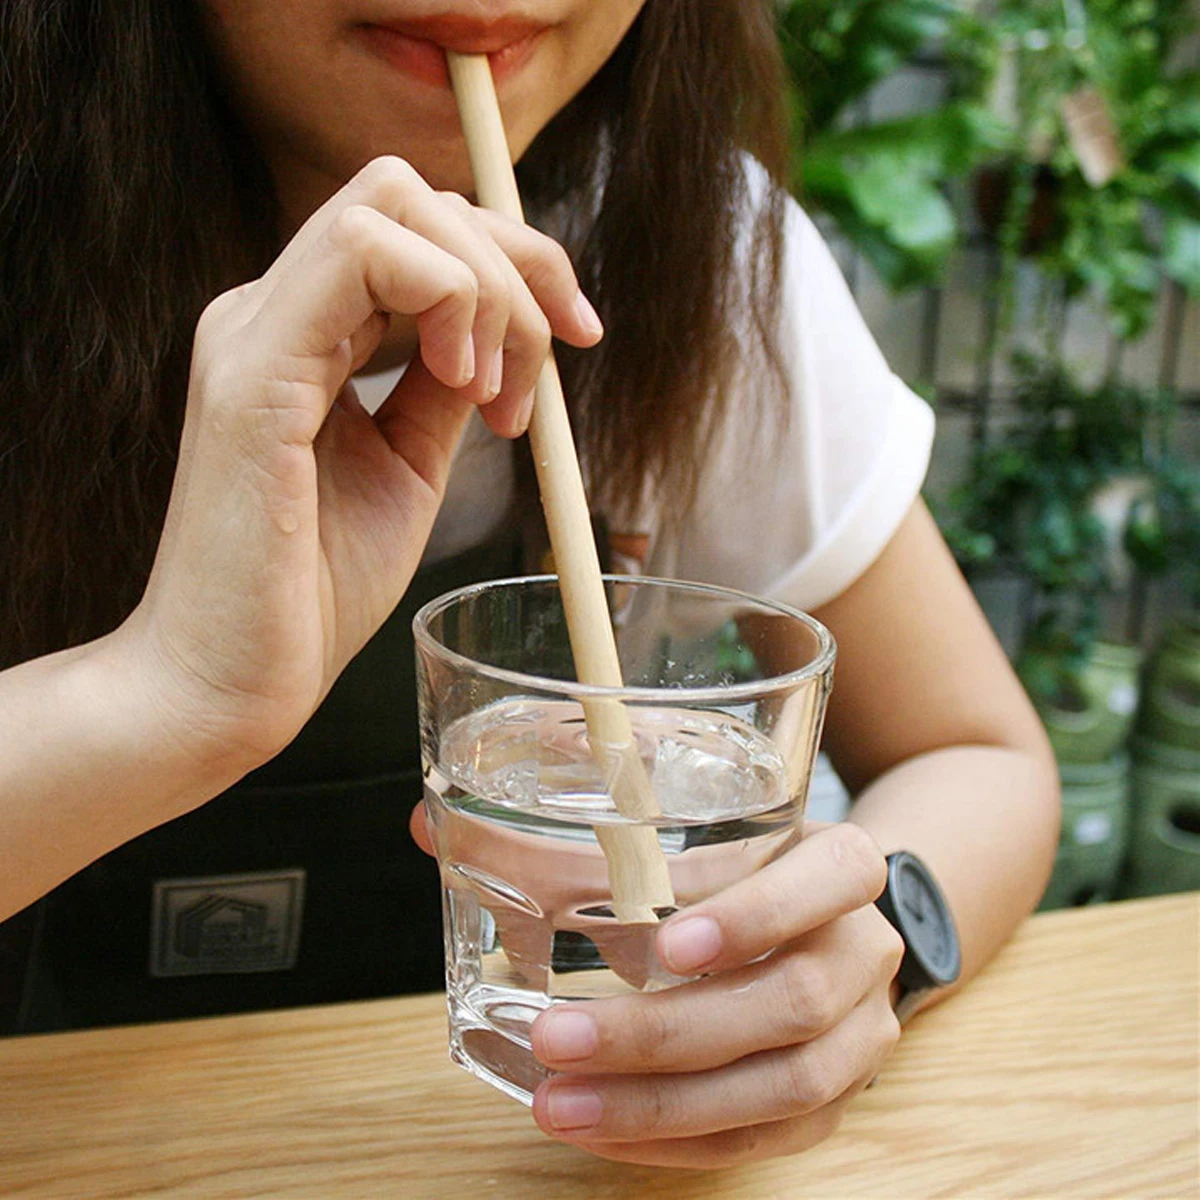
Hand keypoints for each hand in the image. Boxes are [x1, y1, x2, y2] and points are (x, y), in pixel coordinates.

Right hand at [120, 156, 600, 789]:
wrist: (231, 684)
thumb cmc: (310, 593)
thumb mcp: (409, 468)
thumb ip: (444, 390)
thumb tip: (506, 338)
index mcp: (306, 335)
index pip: (418, 231)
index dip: (516, 262)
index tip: (577, 336)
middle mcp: (270, 312)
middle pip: (412, 195)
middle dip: (513, 262)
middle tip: (541, 370)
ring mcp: (253, 333)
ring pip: (390, 203)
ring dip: (482, 286)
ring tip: (493, 396)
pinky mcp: (250, 375)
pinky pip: (359, 257)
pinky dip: (444, 299)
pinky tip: (463, 385)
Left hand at [527, 823, 903, 1167]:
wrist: (823, 923)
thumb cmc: (745, 866)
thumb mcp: (707, 829)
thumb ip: (603, 827)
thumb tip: (448, 837)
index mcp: (845, 865)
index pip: (833, 880)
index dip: (756, 916)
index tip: (665, 945)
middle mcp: (865, 950)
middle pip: (792, 1001)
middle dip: (666, 1032)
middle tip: (556, 1039)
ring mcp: (861, 1035)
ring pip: (782, 1087)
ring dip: (661, 1105)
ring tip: (560, 1104)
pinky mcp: (835, 1102)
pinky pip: (762, 1140)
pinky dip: (676, 1141)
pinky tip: (602, 1131)